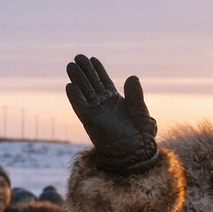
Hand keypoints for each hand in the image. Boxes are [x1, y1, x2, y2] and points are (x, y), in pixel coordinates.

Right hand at [65, 54, 158, 173]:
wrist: (135, 154)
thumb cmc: (142, 137)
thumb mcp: (142, 113)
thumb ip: (136, 97)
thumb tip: (132, 77)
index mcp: (116, 101)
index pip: (104, 81)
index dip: (97, 70)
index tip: (92, 59)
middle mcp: (103, 105)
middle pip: (91, 83)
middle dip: (85, 70)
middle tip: (78, 57)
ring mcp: (96, 113)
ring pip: (84, 92)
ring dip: (77, 79)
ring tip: (71, 66)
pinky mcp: (91, 122)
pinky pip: (81, 107)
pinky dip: (75, 97)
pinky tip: (70, 86)